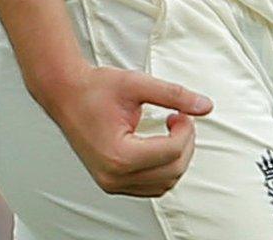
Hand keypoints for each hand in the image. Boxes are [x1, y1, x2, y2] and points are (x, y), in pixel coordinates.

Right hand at [34, 65, 211, 196]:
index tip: (181, 113)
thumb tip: (205, 106)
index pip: (172, 152)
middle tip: (180, 119)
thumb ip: (174, 95)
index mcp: (119, 155)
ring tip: (170, 132)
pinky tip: (160, 145)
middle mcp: (113, 176)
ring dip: (177, 158)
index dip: (186, 130)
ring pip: (165, 184)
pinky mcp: (112, 182)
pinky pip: (151, 187)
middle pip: (173, 170)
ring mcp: (111, 183)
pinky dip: (164, 169)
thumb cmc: (95, 89)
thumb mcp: (138, 84)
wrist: (66, 95)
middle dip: (185, 143)